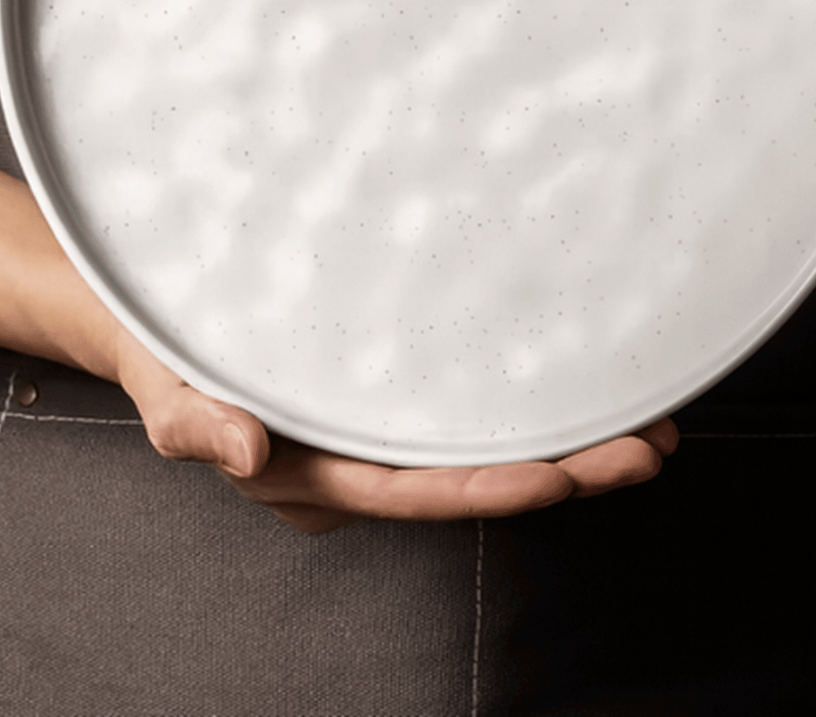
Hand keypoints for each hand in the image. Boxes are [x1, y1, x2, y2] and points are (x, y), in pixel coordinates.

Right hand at [114, 325, 677, 534]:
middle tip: (648, 449)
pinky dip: (532, 401)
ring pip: (485, 446)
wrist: (164, 323)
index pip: (415, 491)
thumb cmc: (168, 357)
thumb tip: (248, 451)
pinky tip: (587, 383)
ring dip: (568, 440)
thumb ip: (200, 425)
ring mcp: (382, 433)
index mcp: (312, 474)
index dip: (489, 487)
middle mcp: (361, 463)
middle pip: (473, 477)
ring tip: (650, 422)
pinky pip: (471, 407)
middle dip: (565, 471)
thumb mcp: (168, 390)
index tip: (561, 477)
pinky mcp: (394, 393)